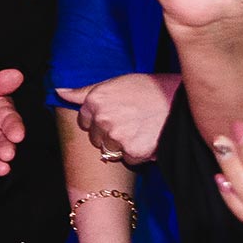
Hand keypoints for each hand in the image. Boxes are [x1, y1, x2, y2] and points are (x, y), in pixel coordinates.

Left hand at [56, 73, 175, 165]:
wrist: (183, 101)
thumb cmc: (151, 89)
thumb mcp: (116, 83)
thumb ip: (85, 91)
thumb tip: (58, 91)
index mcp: (95, 100)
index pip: (84, 121)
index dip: (99, 120)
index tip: (115, 116)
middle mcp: (102, 118)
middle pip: (95, 138)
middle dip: (109, 134)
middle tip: (131, 123)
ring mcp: (117, 136)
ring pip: (109, 150)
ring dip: (123, 145)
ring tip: (141, 130)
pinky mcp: (133, 151)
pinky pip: (129, 160)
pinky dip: (139, 154)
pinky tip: (149, 139)